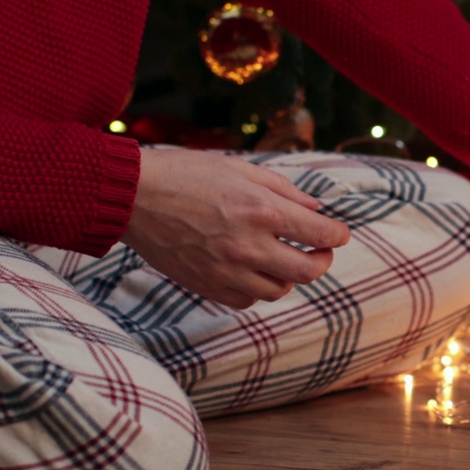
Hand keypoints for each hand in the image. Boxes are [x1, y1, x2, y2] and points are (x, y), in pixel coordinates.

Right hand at [123, 148, 349, 308]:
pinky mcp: (206, 285)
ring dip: (288, 276)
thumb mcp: (240, 168)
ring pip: (279, 290)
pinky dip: (257, 289)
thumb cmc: (186, 174)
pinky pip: (247, 300)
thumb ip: (284, 190)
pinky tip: (253, 271)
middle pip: (308, 272)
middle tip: (319, 251)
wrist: (131, 196)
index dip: (338, 235)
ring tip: (282, 259)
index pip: (321, 235)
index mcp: (261, 210)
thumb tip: (315, 211)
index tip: (338, 233)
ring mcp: (227, 270)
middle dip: (321, 261)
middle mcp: (248, 244)